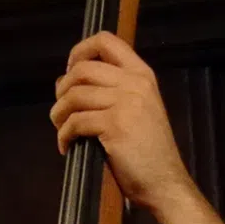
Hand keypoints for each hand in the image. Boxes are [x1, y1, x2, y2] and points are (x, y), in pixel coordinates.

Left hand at [50, 32, 198, 213]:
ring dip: (59, 114)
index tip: (69, 70)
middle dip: (62, 89)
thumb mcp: (137, 108)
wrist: (165, 183)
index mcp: (142, 75)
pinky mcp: (115, 124)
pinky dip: (64, 134)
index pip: (106, 41)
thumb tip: (67, 80)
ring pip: (73, 95)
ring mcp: (126, 102)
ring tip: (61, 128)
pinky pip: (74, 121)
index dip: (79, 51)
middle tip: (62, 109)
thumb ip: (111, 89)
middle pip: (81, 69)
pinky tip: (66, 145)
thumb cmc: (147, 149)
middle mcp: (135, 83)